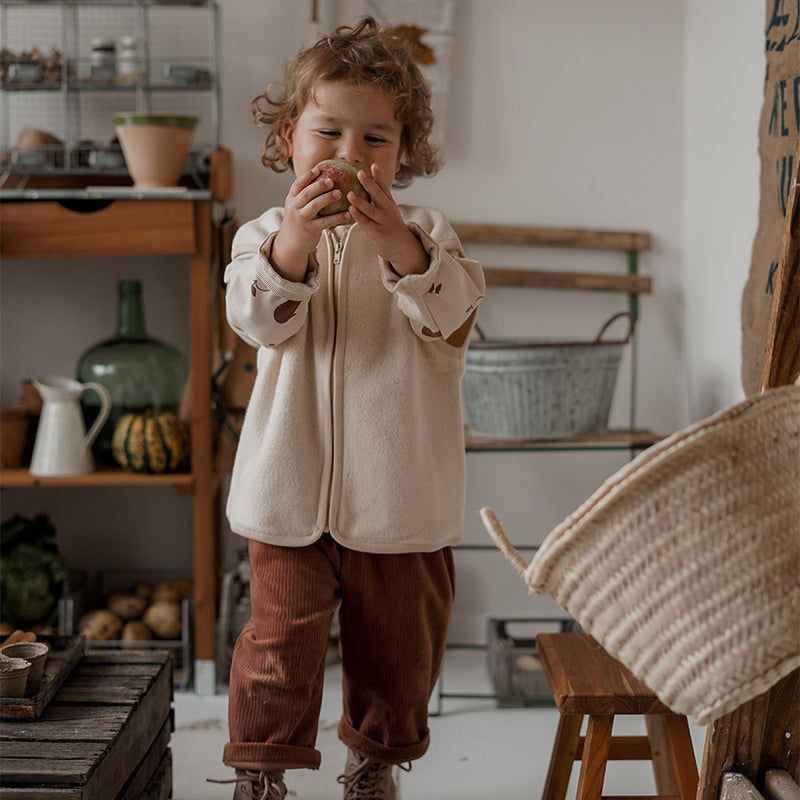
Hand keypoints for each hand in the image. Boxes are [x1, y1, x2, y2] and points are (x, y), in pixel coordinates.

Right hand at [271, 166, 350, 280]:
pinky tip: (348, 214)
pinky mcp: (310, 229)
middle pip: (306, 193)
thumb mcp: (297, 207)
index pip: (297, 184)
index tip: (317, 169)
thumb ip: (306, 196)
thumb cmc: (299, 222)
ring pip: (314, 206)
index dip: (307, 176)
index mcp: (291, 199)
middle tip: (331, 180)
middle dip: (318, 185)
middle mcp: (294, 208)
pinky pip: (326, 222)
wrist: (290, 244)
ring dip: (327, 198)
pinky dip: (337, 217)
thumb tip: (324, 179)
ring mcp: (302, 219)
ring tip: (340, 193)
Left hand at [347, 164, 427, 275]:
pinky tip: (350, 211)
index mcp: (389, 203)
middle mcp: (388, 210)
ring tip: (350, 194)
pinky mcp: (378, 232)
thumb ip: (378, 199)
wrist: (402, 247)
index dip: (379, 177)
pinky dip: (359, 217)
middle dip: (369, 184)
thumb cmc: (390, 227)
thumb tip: (368, 185)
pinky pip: (367, 224)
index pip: (384, 188)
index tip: (373, 165)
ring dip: (360, 202)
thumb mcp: (388, 210)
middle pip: (378, 195)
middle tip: (360, 173)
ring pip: (371, 210)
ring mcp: (384, 221)